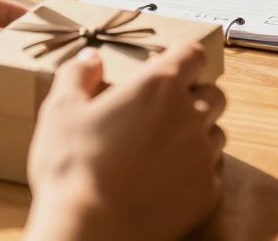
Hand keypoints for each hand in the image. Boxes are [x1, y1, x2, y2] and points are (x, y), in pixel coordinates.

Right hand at [24, 44, 226, 240]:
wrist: (89, 230)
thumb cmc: (72, 167)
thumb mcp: (60, 111)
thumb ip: (77, 75)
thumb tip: (91, 59)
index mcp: (159, 86)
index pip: (194, 54)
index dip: (183, 56)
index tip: (168, 64)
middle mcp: (190, 115)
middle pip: (214, 93)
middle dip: (196, 95)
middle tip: (167, 109)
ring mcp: (202, 154)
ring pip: (217, 132)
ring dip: (199, 133)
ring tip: (167, 145)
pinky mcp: (207, 191)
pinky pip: (213, 170)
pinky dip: (197, 169)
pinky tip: (170, 177)